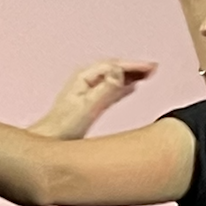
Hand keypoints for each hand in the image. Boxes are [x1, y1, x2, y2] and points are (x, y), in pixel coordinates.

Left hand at [31, 60, 157, 139]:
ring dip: (131, 75)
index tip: (151, 67)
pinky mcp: (90, 102)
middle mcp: (86, 80)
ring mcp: (88, 90)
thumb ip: (106, 89)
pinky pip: (111, 89)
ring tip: (149, 74)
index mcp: (84, 76)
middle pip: (115, 68)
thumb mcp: (89, 106)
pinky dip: (124, 86)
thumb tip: (120, 71)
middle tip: (154, 68)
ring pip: (114, 77)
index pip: (114, 65)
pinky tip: (132, 86)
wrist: (52, 140)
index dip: (134, 65)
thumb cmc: (64, 127)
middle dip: (134, 67)